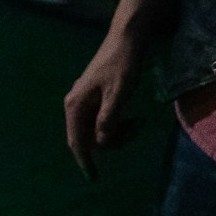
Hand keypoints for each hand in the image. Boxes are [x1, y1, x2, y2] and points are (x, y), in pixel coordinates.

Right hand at [63, 0, 160, 178]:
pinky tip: (132, 117)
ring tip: (138, 123)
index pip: (77, 141)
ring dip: (116, 132)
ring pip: (96, 128)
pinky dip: (116, 123)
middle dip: (111, 141)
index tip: (93, 178)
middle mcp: (76, 104)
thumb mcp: (118, 94)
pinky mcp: (95, 96)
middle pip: (87, 136)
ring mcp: (85, 100)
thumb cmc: (122, 64)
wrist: (127, 37)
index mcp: (76, 105)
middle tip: (137, 130)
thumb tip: (100, 143)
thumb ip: (107, 120)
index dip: (85, 161)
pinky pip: (101, 119)